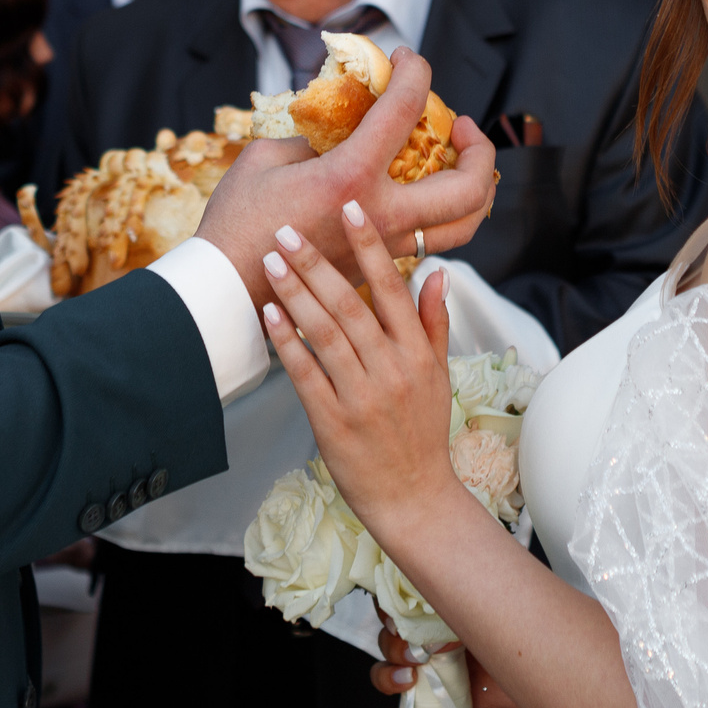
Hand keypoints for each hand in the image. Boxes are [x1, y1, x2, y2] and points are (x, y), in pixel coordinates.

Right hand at [196, 47, 495, 306]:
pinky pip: (433, 243)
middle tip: (462, 126)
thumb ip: (313, 137)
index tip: (408, 59)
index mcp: (351, 176)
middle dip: (479, 147)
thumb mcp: (268, 158)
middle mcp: (381, 214)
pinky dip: (445, 217)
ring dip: (476, 190)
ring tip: (461, 166)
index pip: (404, 109)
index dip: (415, 72)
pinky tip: (429, 197)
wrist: (230, 288)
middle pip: (467, 185)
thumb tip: (341, 126)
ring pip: (464, 226)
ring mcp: (386, 247)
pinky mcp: (379, 269)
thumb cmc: (238, 221)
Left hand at [256, 190, 459, 532]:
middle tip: (288, 228)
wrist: (413, 499)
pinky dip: (286, 342)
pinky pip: (305, 374)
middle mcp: (391, 371)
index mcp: (418, 355)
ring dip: (296, 293)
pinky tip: (268, 313)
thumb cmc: (422, 434)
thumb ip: (434, 323)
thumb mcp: (439, 377)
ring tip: (271, 260)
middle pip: (351, 305)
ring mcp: (361, 397)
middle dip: (318, 262)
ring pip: (325, 334)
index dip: (371, 246)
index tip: (351, 208)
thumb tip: (440, 272)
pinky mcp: (332, 422)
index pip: (394, 288)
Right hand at [371, 619, 520, 707]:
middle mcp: (430, 642)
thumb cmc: (520, 639)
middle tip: (417, 654)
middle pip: (387, 641)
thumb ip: (464, 613)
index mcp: (438, 614)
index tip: (398, 620)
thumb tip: (440, 628)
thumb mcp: (490, 617)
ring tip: (407, 683)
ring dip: (387, 678)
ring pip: (386, 674)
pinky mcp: (437, 705)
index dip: (388, 613)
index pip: (396, 606)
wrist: (544, 676)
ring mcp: (431, 674)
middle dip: (393, 648)